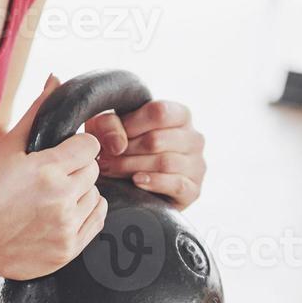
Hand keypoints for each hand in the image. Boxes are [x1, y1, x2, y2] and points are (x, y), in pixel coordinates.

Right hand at [0, 75, 107, 279]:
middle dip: (76, 170)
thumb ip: (37, 112)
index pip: (89, 145)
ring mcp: (65, 227)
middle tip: (52, 177)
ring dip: (81, 193)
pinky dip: (84, 213)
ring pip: (96, 196)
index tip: (62, 154)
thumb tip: (57, 78)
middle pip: (93, 170)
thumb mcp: (8, 147)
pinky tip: (62, 212)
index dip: (76, 147)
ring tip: (53, 197)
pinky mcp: (68, 250)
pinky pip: (97, 220)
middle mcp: (60, 198)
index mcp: (47, 169)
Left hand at [86, 99, 205, 207]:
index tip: (112, 137)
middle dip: (125, 150)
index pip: (159, 112)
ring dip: (131, 167)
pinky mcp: (193, 190)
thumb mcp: (110, 130)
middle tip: (104, 158)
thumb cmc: (123, 149)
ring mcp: (197, 165)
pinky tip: (136, 181)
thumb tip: (118, 143)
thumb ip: (109, 125)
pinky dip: (153, 182)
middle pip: (157, 140)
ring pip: (164, 162)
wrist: (131, 188)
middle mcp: (194, 138)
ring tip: (112, 170)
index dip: (131, 125)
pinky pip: (177, 184)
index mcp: (180, 115)